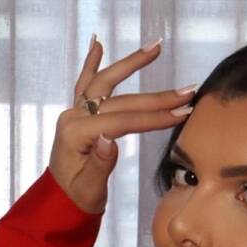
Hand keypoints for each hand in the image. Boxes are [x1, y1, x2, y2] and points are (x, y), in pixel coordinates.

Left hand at [48, 36, 195, 215]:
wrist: (60, 203)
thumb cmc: (76, 200)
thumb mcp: (89, 190)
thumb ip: (99, 165)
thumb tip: (109, 140)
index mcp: (76, 134)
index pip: (121, 121)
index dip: (153, 118)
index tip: (181, 114)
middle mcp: (73, 117)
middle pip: (120, 100)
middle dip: (156, 97)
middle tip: (186, 91)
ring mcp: (74, 112)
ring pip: (104, 82)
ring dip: (130, 63)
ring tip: (154, 47)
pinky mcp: (77, 114)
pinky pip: (84, 83)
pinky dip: (91, 62)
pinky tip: (97, 43)